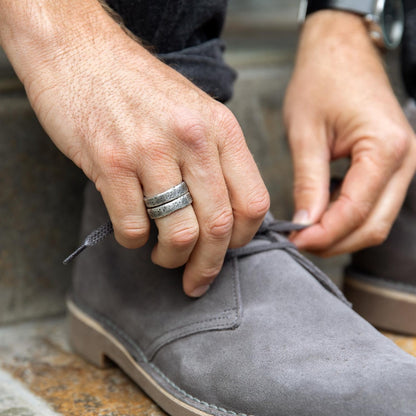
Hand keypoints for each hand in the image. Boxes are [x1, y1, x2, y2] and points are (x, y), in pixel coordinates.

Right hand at [0, 0, 268, 295]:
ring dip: (171, 258)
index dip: (243, 239)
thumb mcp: (196, 112)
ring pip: (178, 234)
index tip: (227, 251)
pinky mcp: (110, 162)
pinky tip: (133, 231)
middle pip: (218, 227)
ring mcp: (150, 151)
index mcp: (222, 130)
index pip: (253, 203)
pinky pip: (133, 227)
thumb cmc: (140, 88)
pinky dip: (134, 241)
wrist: (82, 53)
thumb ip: (216, 160)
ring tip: (161, 254)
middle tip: (196, 280)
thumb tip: (226, 215)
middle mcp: (192, 140)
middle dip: (208, 266)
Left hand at [284, 10, 415, 255]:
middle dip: (335, 241)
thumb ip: (308, 184)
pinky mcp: (390, 164)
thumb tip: (304, 222)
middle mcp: (405, 160)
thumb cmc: (322, 81)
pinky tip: (322, 215)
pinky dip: (349, 217)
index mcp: (386, 149)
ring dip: (342, 232)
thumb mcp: (306, 135)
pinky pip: (374, 203)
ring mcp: (402, 164)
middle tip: (299, 243)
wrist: (340, 51)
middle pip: (374, 224)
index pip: (356, 211)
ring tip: (306, 232)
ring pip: (376, 219)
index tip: (296, 242)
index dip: (324, 234)